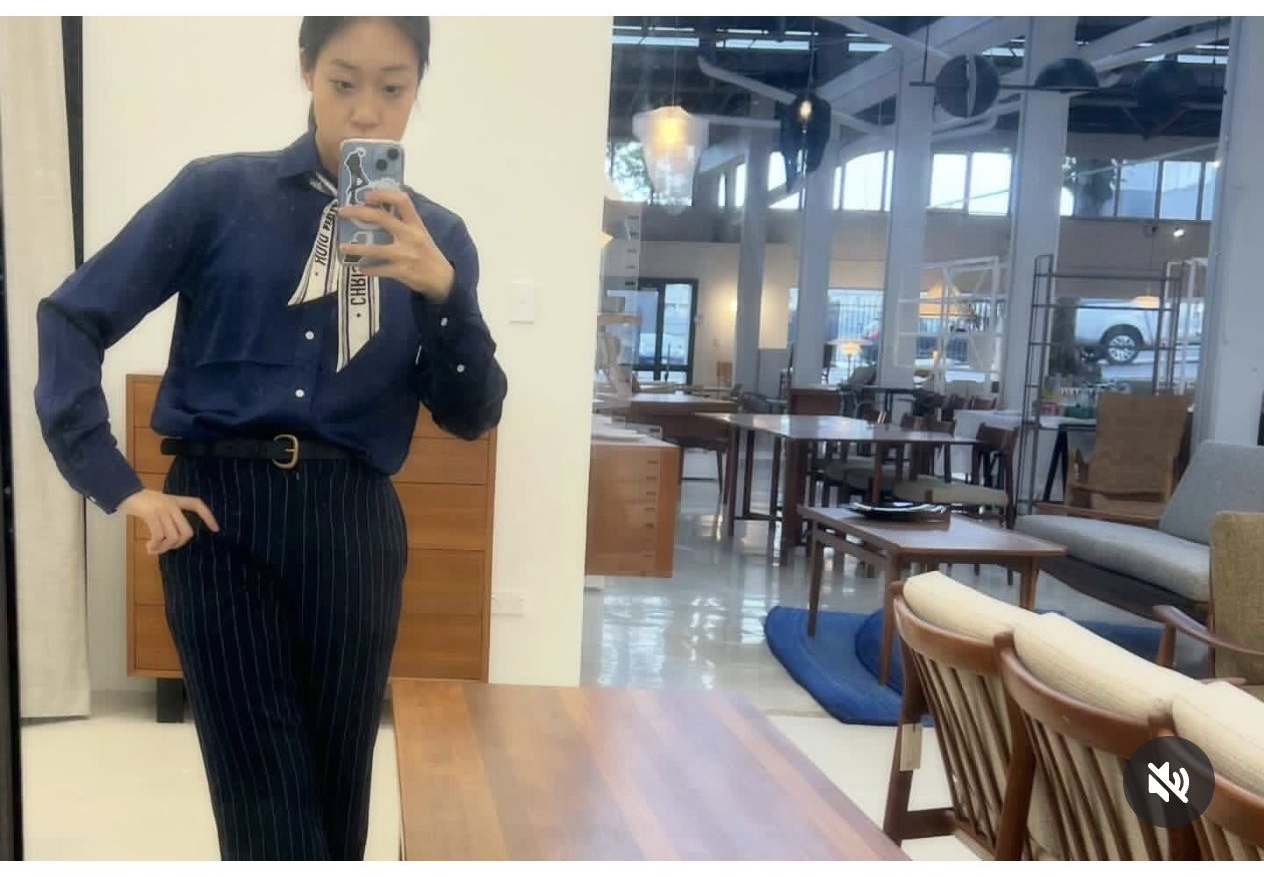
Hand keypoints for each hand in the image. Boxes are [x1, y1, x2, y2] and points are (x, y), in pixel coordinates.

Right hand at [118, 489, 219, 555]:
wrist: (122, 493)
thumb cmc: (140, 502)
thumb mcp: (158, 505)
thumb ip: (168, 517)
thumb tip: (172, 541)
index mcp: (175, 500)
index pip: (197, 504)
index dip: (208, 516)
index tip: (216, 529)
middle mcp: (171, 504)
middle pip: (187, 531)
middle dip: (177, 545)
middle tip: (165, 548)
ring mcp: (162, 509)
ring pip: (173, 537)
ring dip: (163, 548)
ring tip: (153, 549)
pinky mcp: (151, 514)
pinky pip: (159, 536)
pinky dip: (155, 546)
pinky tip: (149, 547)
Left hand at [338, 189, 455, 302]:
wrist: (443, 280)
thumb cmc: (427, 253)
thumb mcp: (420, 233)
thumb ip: (403, 222)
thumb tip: (378, 208)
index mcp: (416, 224)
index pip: (402, 200)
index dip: (383, 194)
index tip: (367, 195)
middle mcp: (410, 236)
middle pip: (382, 218)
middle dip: (359, 212)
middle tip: (342, 212)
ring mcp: (405, 255)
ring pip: (374, 249)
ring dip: (356, 248)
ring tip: (342, 247)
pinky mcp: (402, 272)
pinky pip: (378, 269)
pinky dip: (367, 269)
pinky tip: (360, 267)